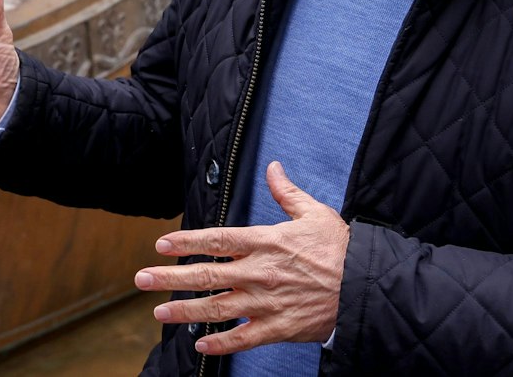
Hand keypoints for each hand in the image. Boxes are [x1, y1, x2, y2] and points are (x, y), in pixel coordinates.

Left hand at [136, 161, 348, 354]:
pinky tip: (201, 344)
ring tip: (159, 311)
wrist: (371, 286)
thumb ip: (287, 193)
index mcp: (265, 242)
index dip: (185, 241)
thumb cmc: (343, 250)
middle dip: (170, 277)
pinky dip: (221, 343)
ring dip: (185, 311)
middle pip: (206, 274)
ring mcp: (267, 302)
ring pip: (217, 308)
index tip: (161, 244)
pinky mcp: (280, 327)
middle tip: (141, 279)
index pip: (216, 240)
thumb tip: (273, 168)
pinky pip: (244, 338)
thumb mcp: (315, 213)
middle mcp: (259, 272)